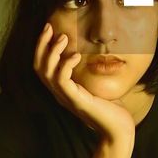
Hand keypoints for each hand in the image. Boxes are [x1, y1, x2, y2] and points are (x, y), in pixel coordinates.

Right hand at [35, 23, 135, 144]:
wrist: (118, 130)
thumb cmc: (111, 108)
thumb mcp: (97, 85)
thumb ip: (90, 71)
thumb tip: (95, 53)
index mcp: (62, 89)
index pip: (42, 66)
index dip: (42, 47)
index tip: (49, 29)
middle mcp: (59, 94)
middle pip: (38, 67)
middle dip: (41, 45)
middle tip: (49, 27)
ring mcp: (66, 98)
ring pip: (46, 73)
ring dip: (52, 52)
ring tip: (63, 37)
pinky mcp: (76, 101)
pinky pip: (61, 81)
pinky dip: (65, 65)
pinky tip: (75, 55)